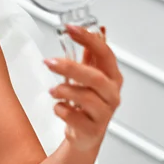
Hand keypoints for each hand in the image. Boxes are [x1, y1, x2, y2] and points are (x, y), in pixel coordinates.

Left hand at [44, 25, 122, 151]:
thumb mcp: (92, 75)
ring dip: (65, 90)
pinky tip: (58, 107)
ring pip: (87, 98)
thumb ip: (93, 54)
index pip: (105, 54)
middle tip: (50, 62)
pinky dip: (62, 110)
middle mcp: (111, 94)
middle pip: (96, 78)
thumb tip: (98, 30)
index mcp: (113, 77)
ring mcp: (104, 113)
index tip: (71, 28)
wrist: (86, 134)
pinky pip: (76, 117)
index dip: (89, 39)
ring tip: (53, 90)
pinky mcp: (92, 129)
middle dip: (71, 67)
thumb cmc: (89, 102)